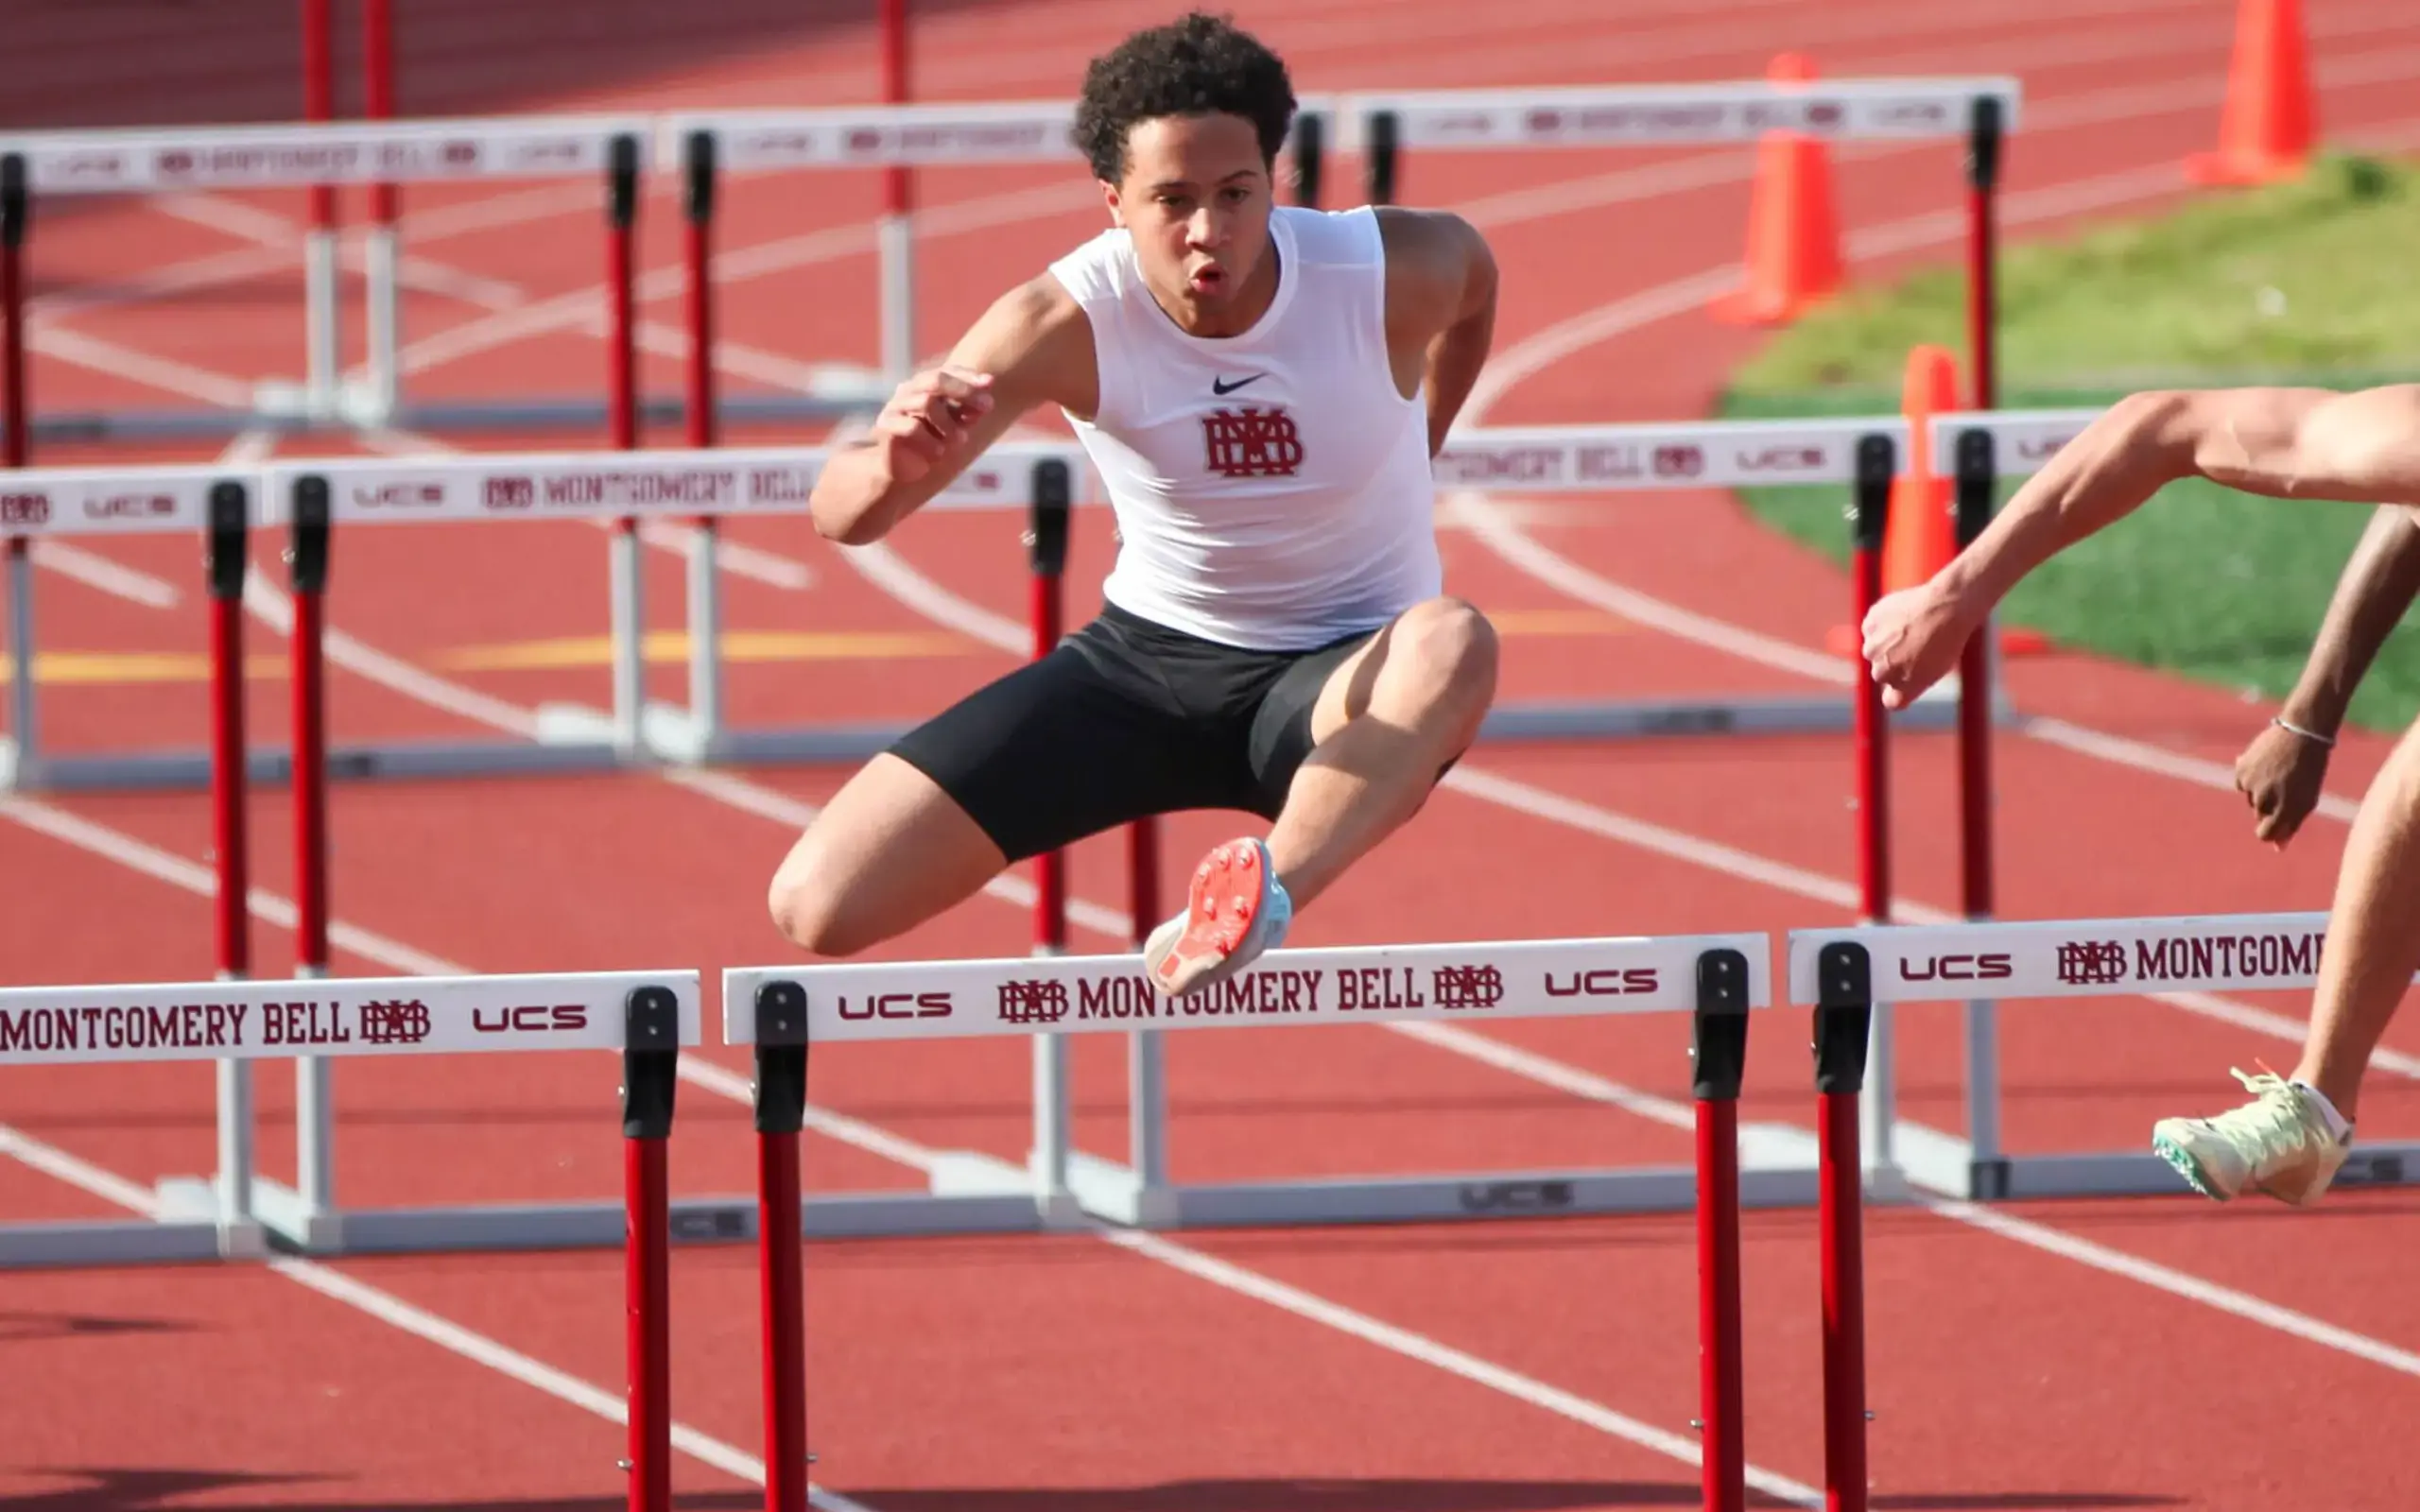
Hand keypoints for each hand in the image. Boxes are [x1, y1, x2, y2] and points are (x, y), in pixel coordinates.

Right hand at [864, 366, 994, 485]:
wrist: (901, 469)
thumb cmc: (931, 443)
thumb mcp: (955, 426)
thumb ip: (968, 413)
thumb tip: (989, 400)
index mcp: (924, 385)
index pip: (947, 371)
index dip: (969, 376)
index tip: (990, 383)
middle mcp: (908, 391)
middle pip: (935, 380)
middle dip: (964, 391)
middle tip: (988, 406)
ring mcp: (895, 406)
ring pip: (926, 403)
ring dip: (950, 423)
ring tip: (962, 440)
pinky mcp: (886, 426)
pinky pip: (912, 428)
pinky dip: (930, 441)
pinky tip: (940, 453)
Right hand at [1860, 582, 1976, 709]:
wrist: (1946, 607)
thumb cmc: (1947, 640)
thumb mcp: (1935, 670)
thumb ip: (1911, 681)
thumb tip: (1894, 684)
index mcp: (1901, 691)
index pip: (1891, 700)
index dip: (1900, 689)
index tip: (1911, 675)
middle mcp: (1882, 674)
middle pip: (1881, 672)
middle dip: (1893, 662)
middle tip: (1915, 645)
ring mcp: (1872, 649)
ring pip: (1874, 650)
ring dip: (1885, 642)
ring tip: (1909, 629)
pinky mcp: (1869, 627)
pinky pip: (1871, 629)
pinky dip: (1883, 623)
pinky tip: (1901, 617)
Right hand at [2233, 718, 2332, 846]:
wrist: (2302, 732)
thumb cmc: (2309, 769)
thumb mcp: (2307, 799)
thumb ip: (2291, 824)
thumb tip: (2278, 847)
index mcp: (2287, 808)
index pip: (2266, 834)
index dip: (2269, 832)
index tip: (2274, 825)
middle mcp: (2266, 798)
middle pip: (2259, 814)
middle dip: (2270, 806)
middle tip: (2286, 786)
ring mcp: (2252, 784)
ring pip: (2250, 798)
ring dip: (2260, 791)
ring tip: (2278, 772)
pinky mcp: (2242, 769)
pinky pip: (2242, 783)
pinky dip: (2251, 778)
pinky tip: (2266, 765)